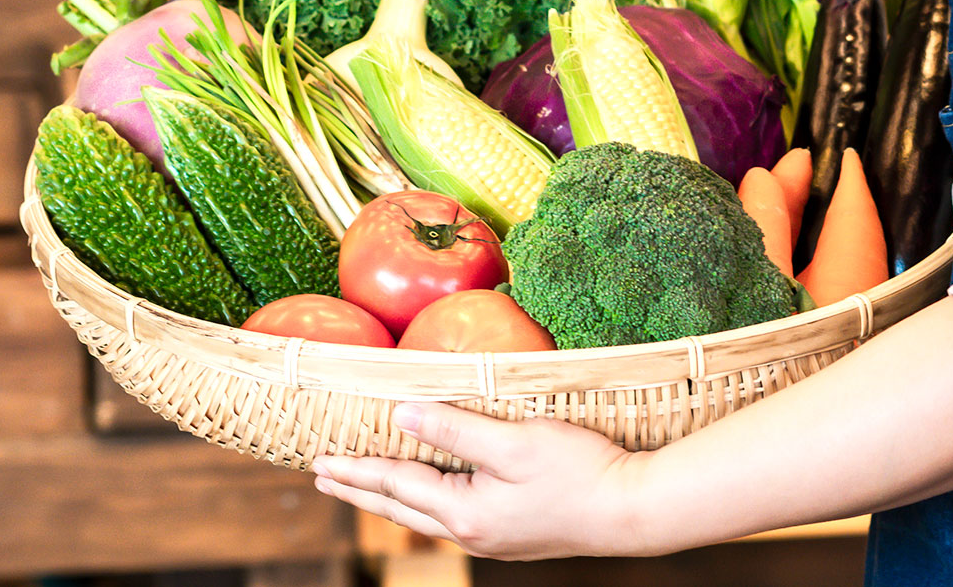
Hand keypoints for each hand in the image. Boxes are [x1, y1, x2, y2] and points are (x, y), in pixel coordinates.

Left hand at [311, 402, 648, 559]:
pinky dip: (422, 501)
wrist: (632, 509)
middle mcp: (472, 532)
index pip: (396, 486)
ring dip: (389, 498)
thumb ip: (454, 428)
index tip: (320, 461)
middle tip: (324, 477)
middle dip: (361, 489)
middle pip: (401, 508)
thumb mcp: (513, 442)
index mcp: (465, 511)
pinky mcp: (512, 532)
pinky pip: (449, 516)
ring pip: (424, 516)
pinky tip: (429, 496)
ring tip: (365, 486)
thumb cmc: (578, 469)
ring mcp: (493, 537)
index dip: (357, 470)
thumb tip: (401, 416)